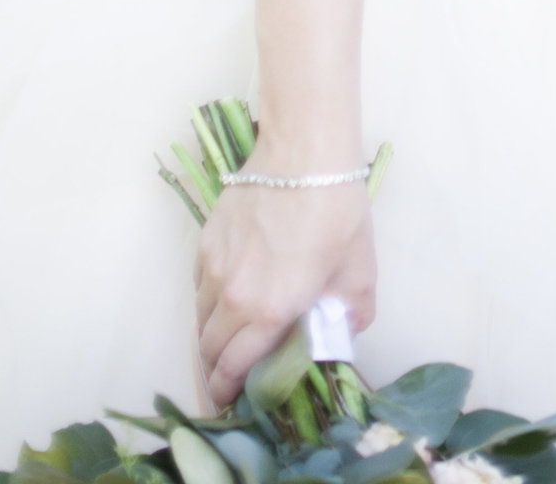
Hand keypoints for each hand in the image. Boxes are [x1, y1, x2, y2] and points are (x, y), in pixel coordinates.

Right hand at [195, 179, 373, 407]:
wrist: (303, 154)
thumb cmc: (335, 212)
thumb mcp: (358, 272)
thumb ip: (350, 314)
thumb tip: (340, 335)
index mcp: (268, 312)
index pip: (234, 369)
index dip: (227, 392)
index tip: (229, 402)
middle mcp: (233, 296)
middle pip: (209, 350)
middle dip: (216, 372)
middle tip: (227, 379)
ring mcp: (214, 267)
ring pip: (199, 318)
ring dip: (209, 337)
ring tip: (225, 343)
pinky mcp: (206, 240)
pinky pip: (198, 285)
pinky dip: (206, 302)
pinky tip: (223, 299)